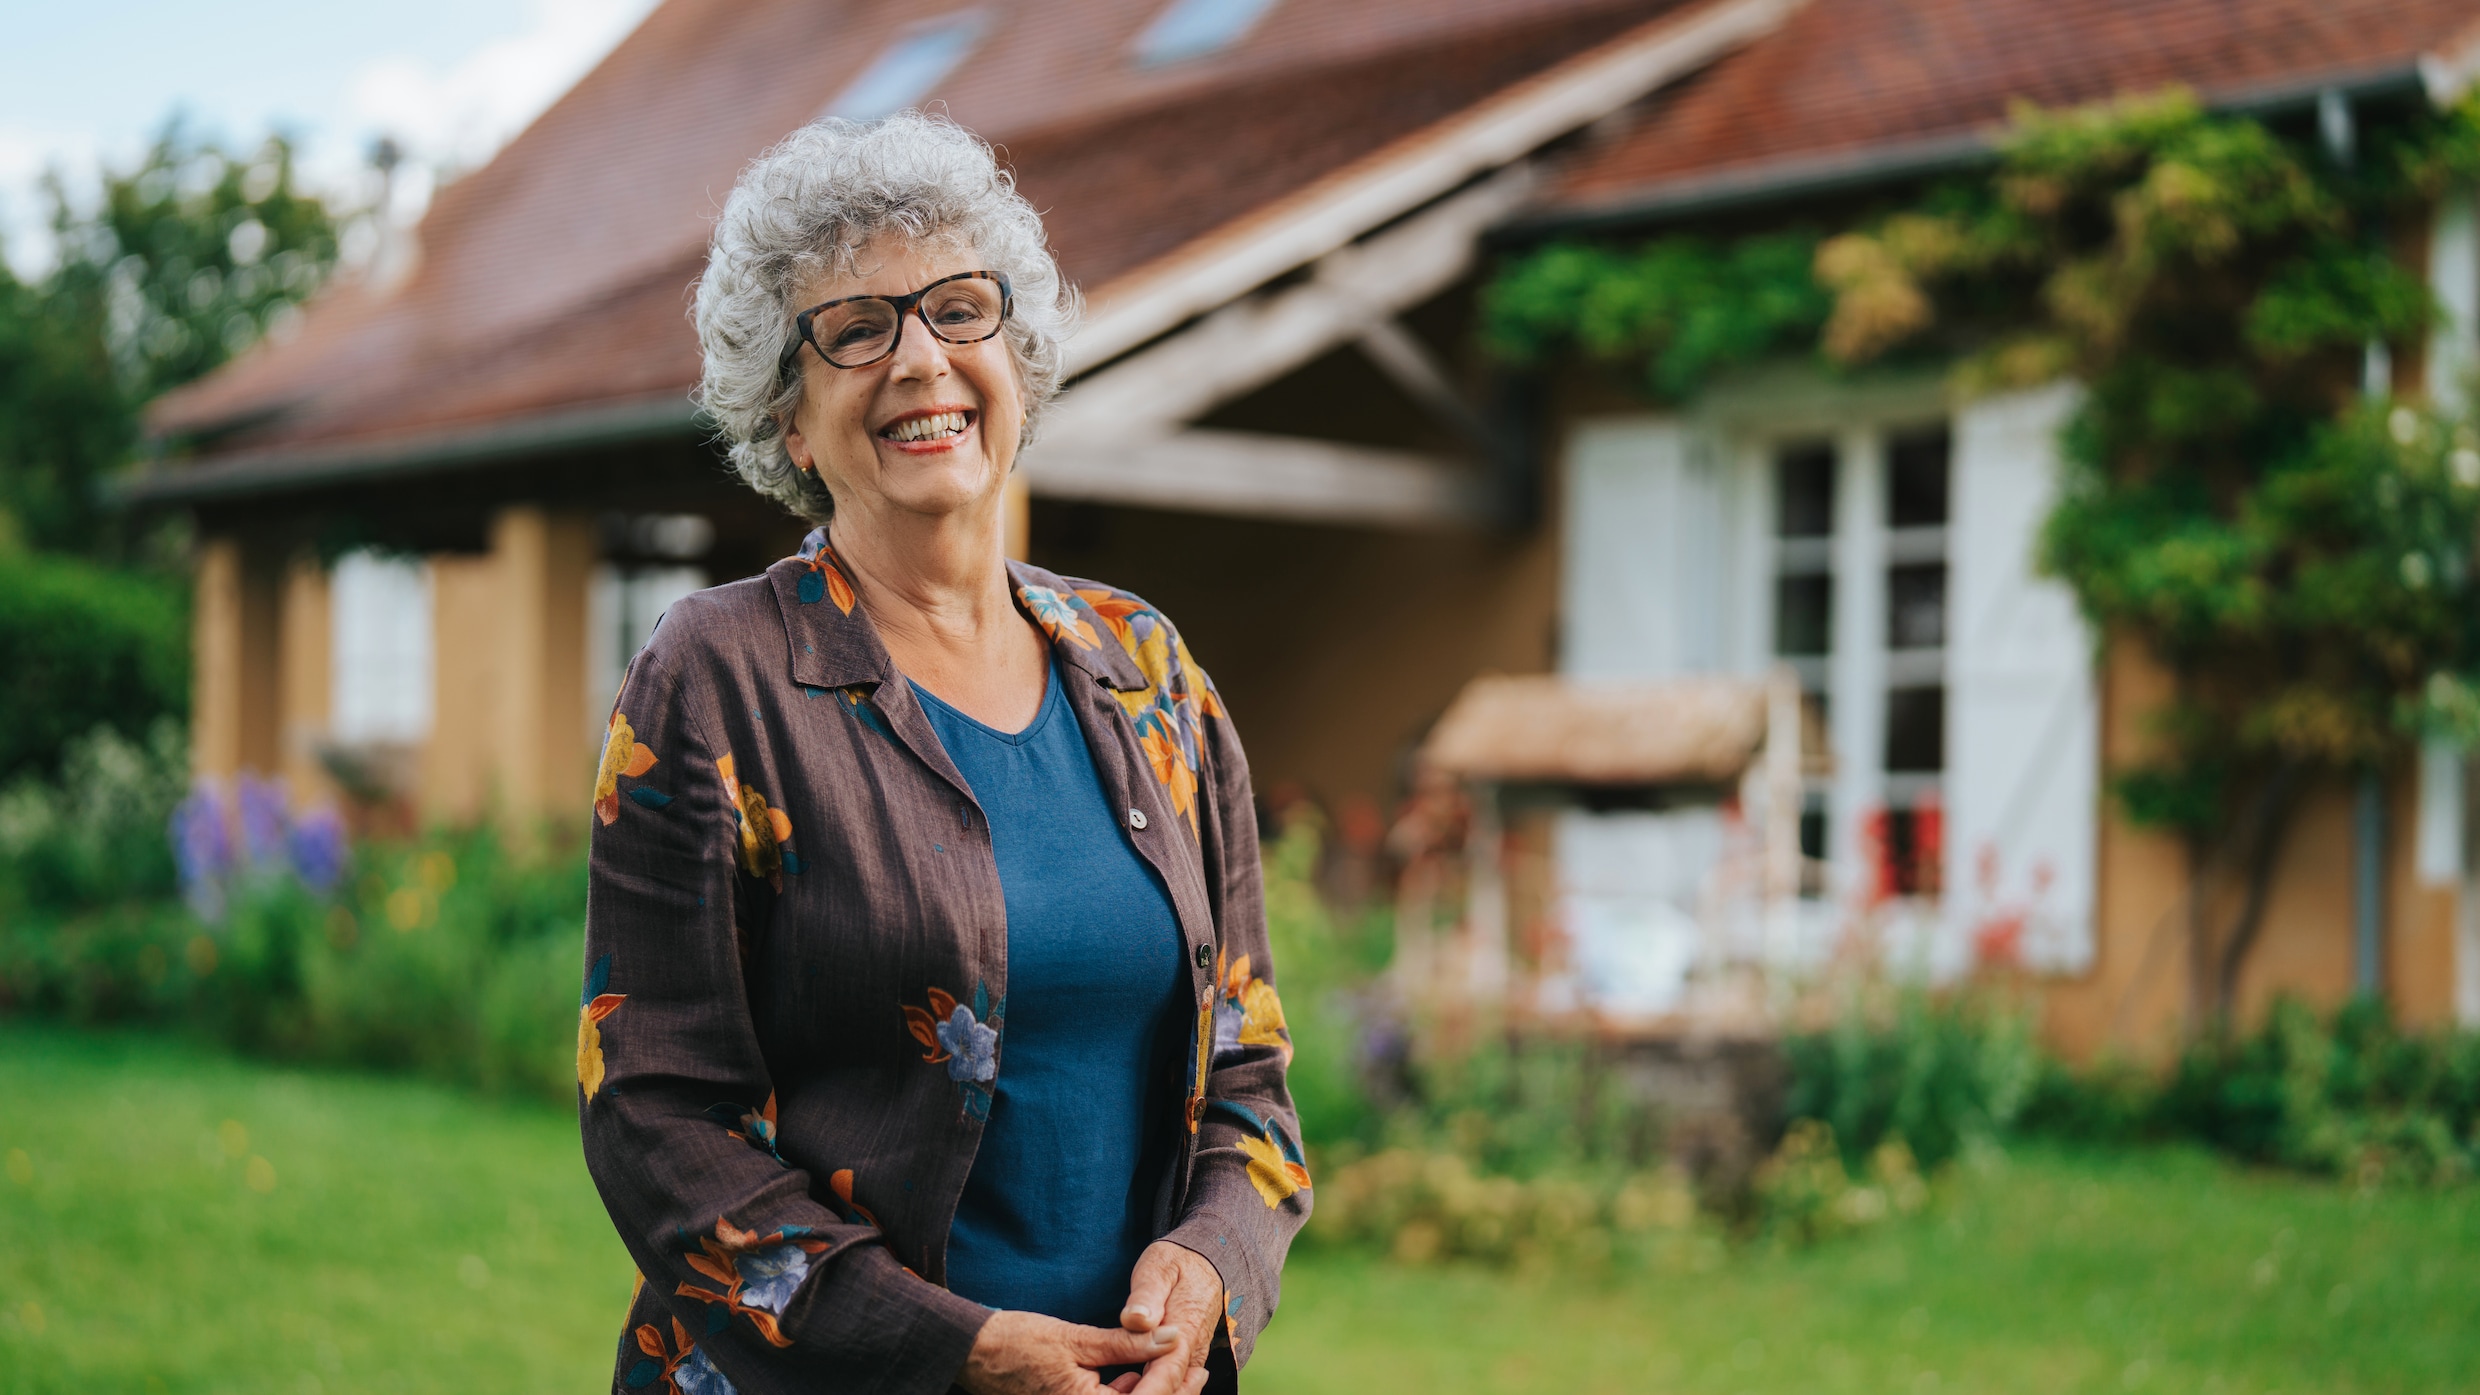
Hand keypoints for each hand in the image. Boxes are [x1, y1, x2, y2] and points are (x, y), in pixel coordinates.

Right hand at [957, 1309, 1184, 1394]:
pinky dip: (1127, 1394)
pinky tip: (1136, 1374)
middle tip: (1197, 1372)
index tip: (1196, 1367)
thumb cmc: (1019, 1342)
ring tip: (1171, 1366)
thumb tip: (1172, 1336)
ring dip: (1152, 1394)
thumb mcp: (1078, 1339)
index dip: (1175, 1388)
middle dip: (1171, 1394)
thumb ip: (1128, 1342)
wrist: (973, 1352)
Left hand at [1115, 1241, 1221, 1394]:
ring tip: (1119, 1391)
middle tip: (1114, 1394)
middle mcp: (1193, 1352)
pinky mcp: (1188, 1361)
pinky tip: (1131, 1388)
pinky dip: (1156, 1390)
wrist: (1208, 1261)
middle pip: (1173, 1391)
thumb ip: (1146, 1296)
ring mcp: (1193, 1359)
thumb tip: (1134, 1320)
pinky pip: (1176, 1386)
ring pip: (1176, 1391)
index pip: (1166, 1375)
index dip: (1144, 1394)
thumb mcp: (1159, 1267)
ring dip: (1149, 1394)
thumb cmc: (1177, 1262)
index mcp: (1185, 1331)